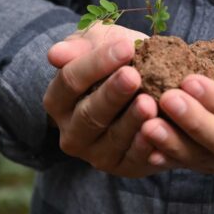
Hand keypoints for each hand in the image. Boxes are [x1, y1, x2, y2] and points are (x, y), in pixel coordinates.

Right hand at [44, 23, 170, 176]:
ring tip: (149, 102)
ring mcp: (95, 154)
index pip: (70, 80)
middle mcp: (71, 133)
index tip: (124, 47)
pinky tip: (159, 130)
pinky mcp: (123, 168)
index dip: (96, 63)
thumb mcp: (99, 45)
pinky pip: (134, 160)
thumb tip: (55, 54)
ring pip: (112, 139)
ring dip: (131, 121)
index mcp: (58, 101)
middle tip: (133, 76)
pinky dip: (146, 146)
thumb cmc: (118, 62)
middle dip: (112, 94)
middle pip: (89, 113)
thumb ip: (79, 48)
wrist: (150, 88)